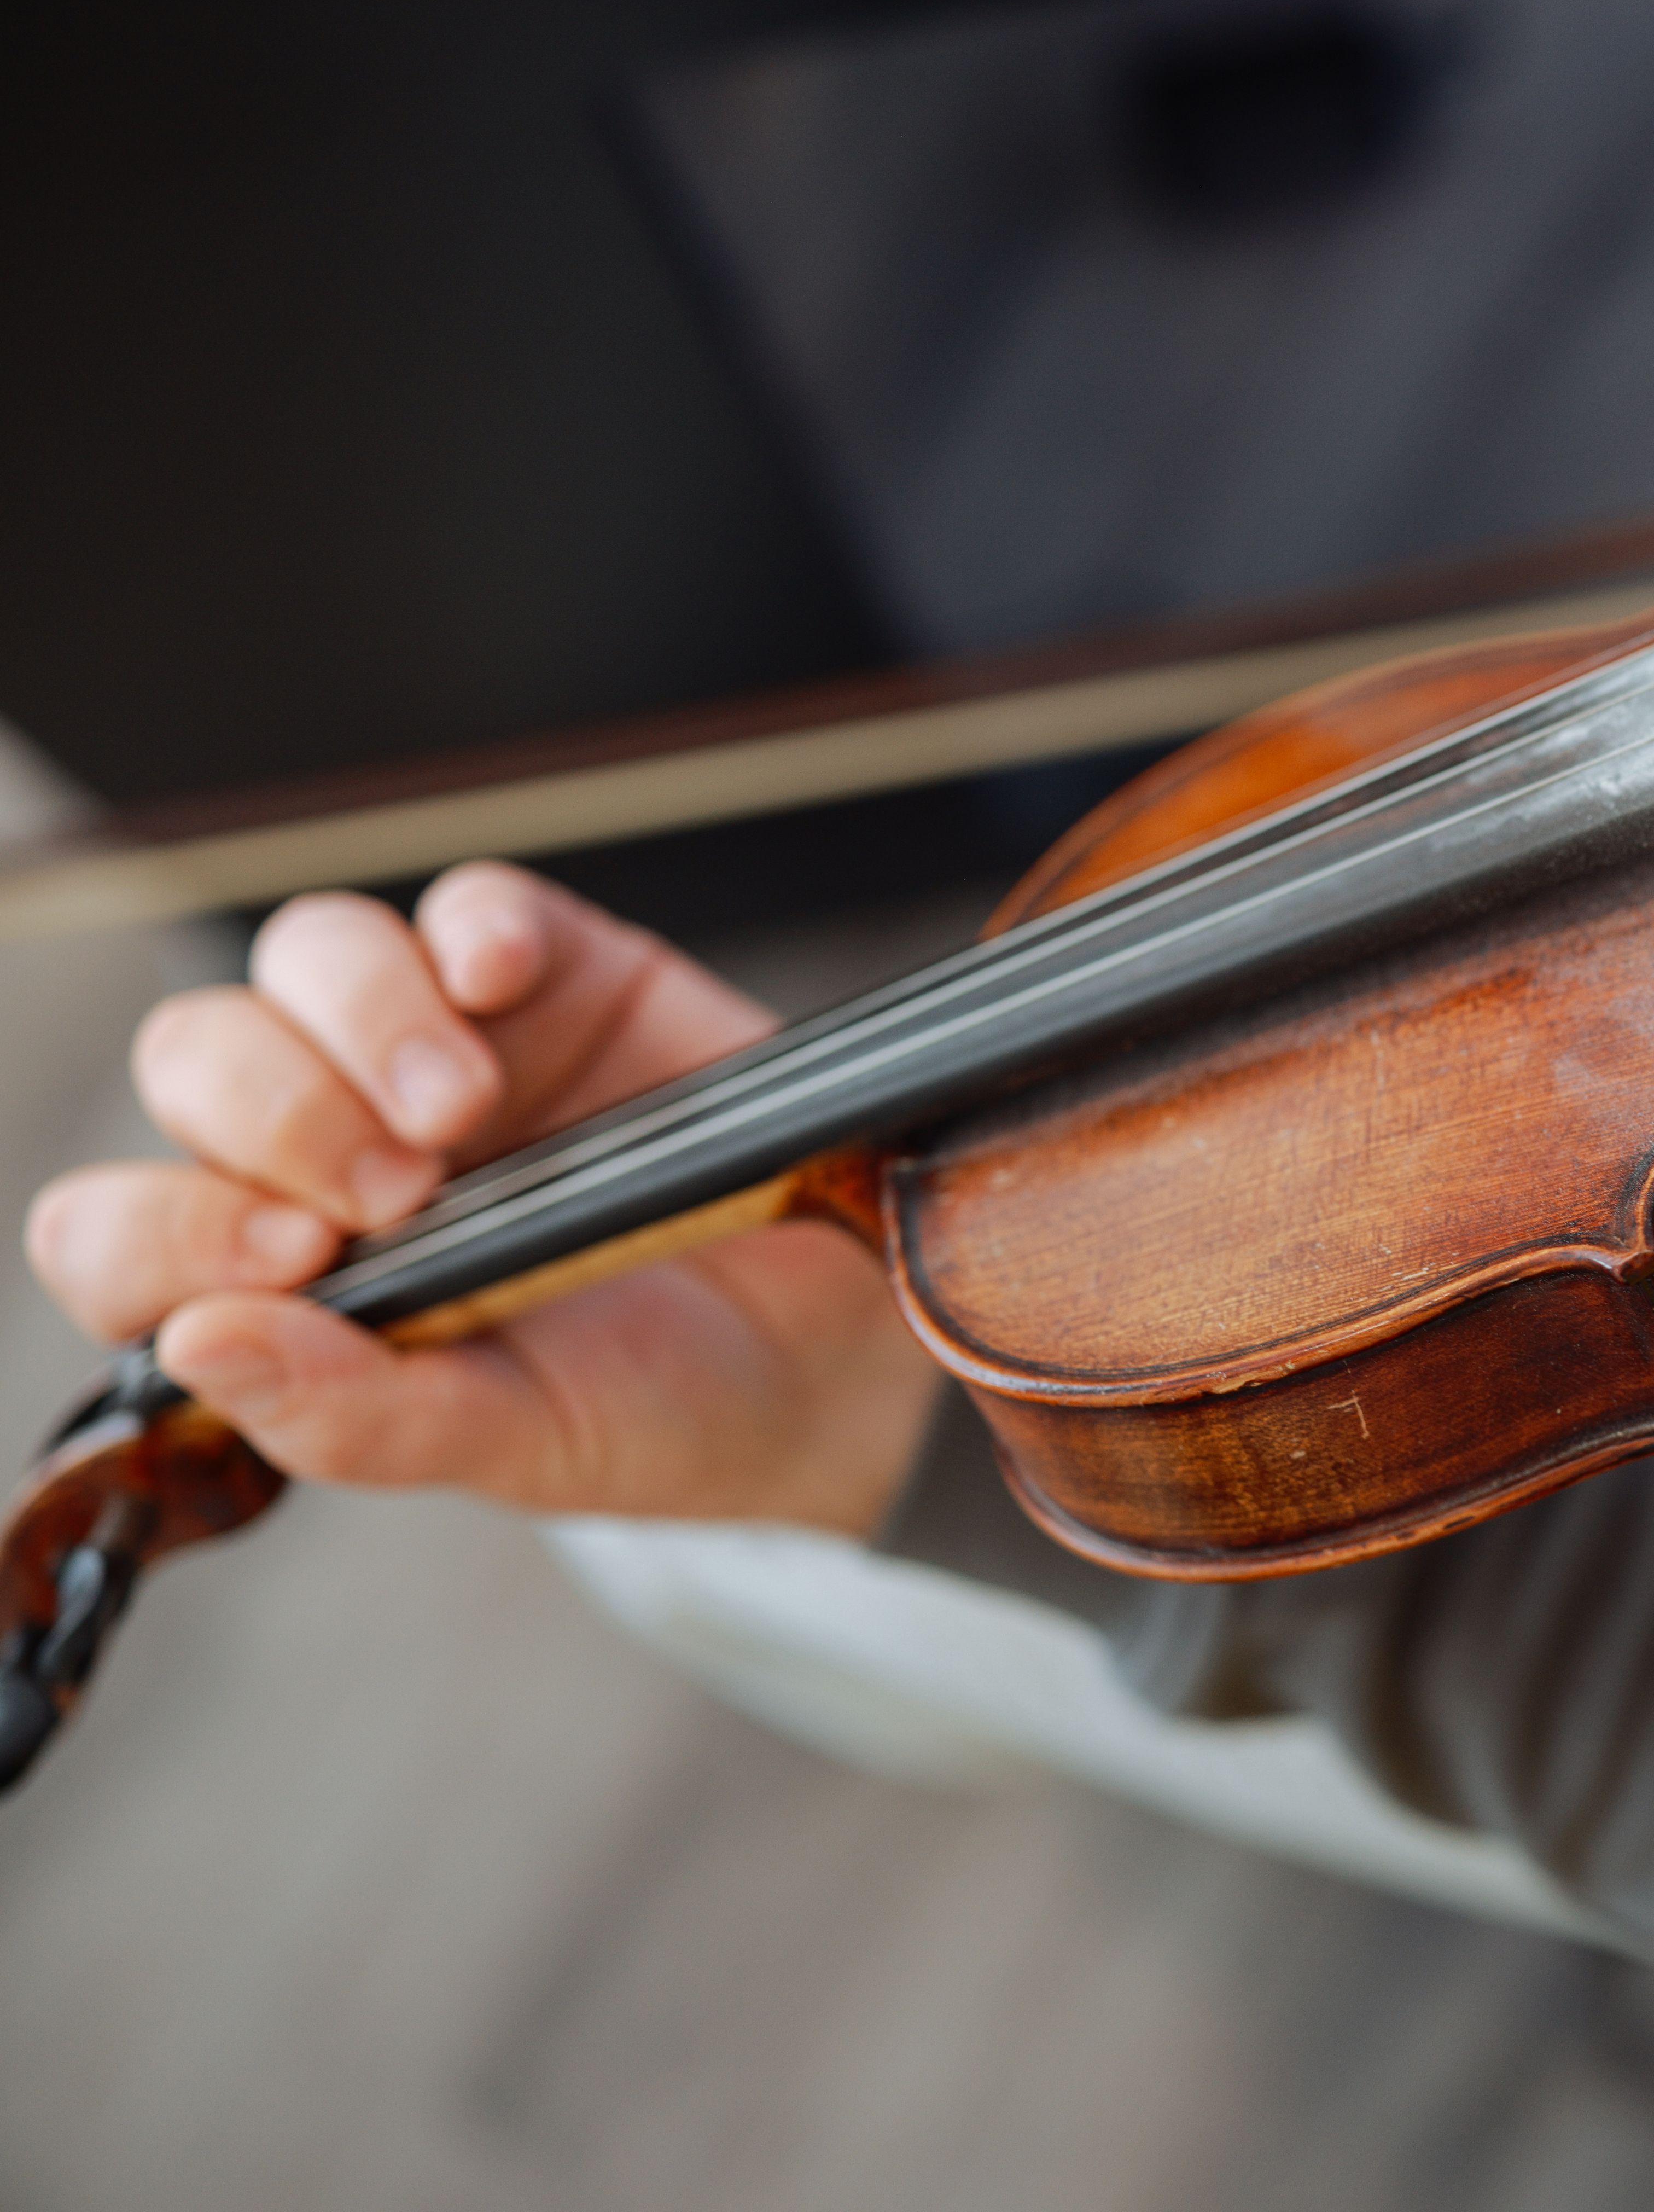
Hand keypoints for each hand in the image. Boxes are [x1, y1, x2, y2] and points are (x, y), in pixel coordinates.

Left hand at [21, 863, 937, 1535]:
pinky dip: (473, 928)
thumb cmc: (660, 1406)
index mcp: (285, 1275)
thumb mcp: (514, 1443)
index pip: (121, 1228)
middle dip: (274, 1117)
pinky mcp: (557, 969)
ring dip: (361, 1023)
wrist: (841, 1358)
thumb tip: (197, 1343)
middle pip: (198, 1057)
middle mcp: (335, 1144)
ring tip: (466, 1108)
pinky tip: (510, 984)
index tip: (297, 1264)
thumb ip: (357, 1413)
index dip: (168, 1230)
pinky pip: (470, 902)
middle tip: (398, 1194)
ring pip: (309, 955)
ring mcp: (444, 1043)